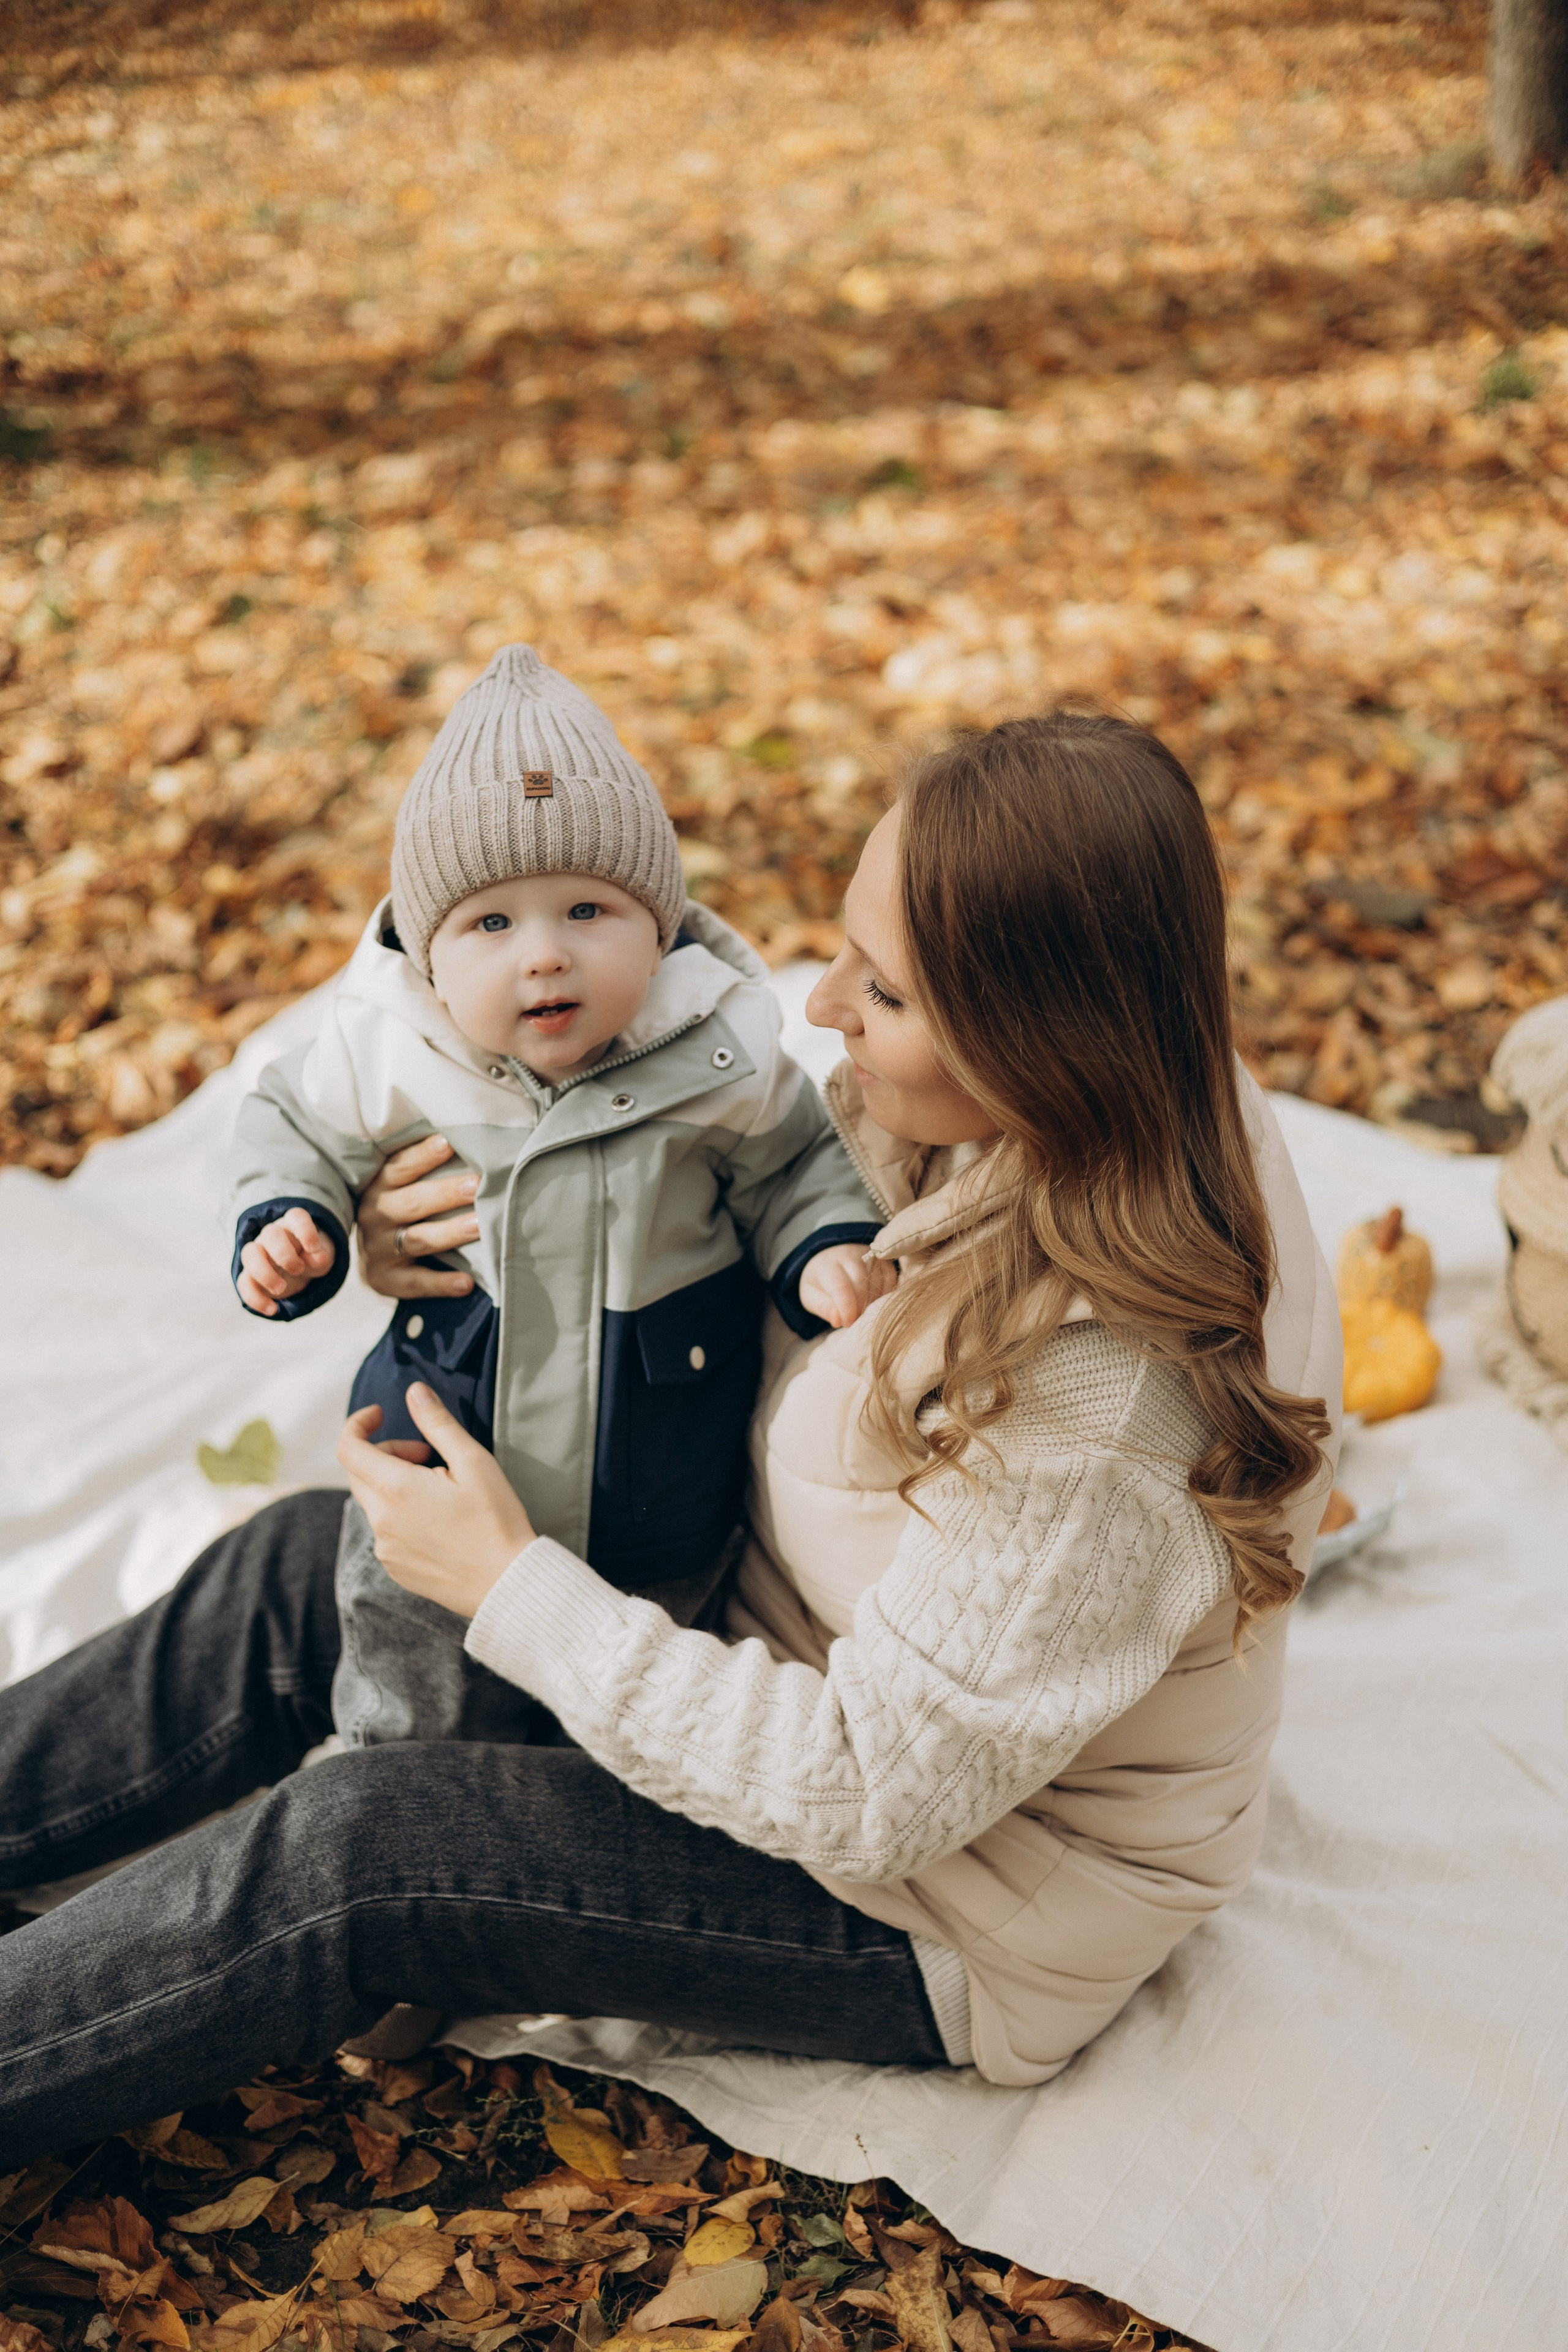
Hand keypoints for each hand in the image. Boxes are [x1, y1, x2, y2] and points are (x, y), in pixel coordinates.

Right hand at [237, 1206, 335, 1315]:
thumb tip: (317, 1258)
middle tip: (299, 1270)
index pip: (296, 1217)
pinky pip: (244, 1283)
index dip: (305, 1230)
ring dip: (265, 1273)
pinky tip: (272, 1310)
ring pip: (249, 1253)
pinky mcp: (250, 1275)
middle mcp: (273, 1235)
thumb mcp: (322, 1258)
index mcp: (294, 1226)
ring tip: (281, 1290)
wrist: (299, 1271)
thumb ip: (321, 1257)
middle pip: (270, 1234)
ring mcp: (259, 1253)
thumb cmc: (311, 1258)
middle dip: (284, 1254)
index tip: (314, 1248)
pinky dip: (255, 1298)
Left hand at [335, 1383, 536, 1617]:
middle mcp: (380, 1521)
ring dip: (394, 1484)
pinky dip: (400, 1514)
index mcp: (395, 1490)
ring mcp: (385, 1549)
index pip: (348, 1447)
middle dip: (386, 1452)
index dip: (358, 1423)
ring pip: (373, 1502)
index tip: (382, 1414)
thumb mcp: (473, 1462)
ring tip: (439, 1489)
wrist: (507, 1584)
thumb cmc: (496, 1521)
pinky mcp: (395, 1568)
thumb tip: (414, 1392)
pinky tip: (438, 1521)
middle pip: (359, 1472)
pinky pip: (384, 1531)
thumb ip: (438, 1423)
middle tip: (428, 1455)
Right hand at [357, 1133, 479, 1300]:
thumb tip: (470, 1139)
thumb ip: (424, 1167)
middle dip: (446, 1193)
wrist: (371, 1255)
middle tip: (477, 1184)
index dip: (423, 1155)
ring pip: (418, 1239)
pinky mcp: (386, 1280)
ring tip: (480, 1225)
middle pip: (413, 1202)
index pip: (400, 1167)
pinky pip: (416, 1282)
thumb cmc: (401, 1206)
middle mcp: (375, 1216)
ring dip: (450, 1232)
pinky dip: (442, 1283)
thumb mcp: (401, 1183)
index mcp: (379, 1185)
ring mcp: (379, 1250)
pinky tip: (467, 1282)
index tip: (449, 1143)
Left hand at [797, 1241, 898, 1329]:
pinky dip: (885, 1295)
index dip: (846, 1309)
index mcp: (826, 1264)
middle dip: (859, 1308)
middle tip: (855, 1320)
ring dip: (872, 1303)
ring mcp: (868, 1256)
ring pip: (877, 1283)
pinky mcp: (883, 1260)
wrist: (831, 1259)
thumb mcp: (812, 1296)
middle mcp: (849, 1255)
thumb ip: (823, 1307)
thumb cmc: (821, 1282)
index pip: (840, 1286)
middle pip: (861, 1284)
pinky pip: (891, 1280)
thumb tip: (838, 1320)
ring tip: (862, 1311)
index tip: (847, 1323)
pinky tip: (874, 1302)